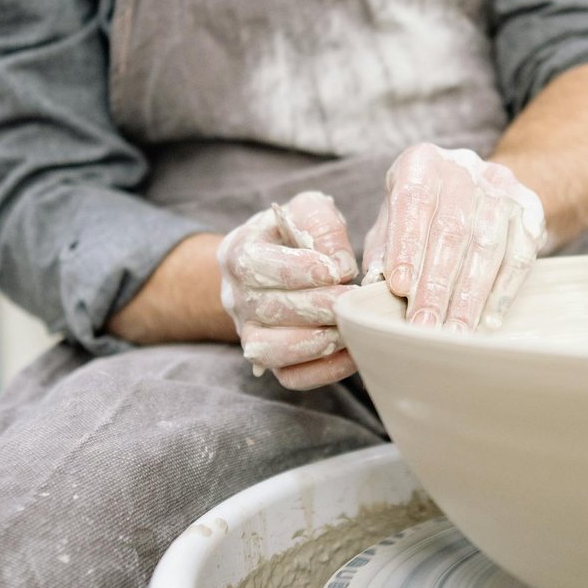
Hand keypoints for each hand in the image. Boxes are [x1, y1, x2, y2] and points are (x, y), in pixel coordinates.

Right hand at [218, 191, 359, 389]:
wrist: (274, 264)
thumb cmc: (295, 233)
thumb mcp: (308, 210)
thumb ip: (322, 225)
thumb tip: (339, 265)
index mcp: (238, 253)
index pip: (257, 266)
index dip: (299, 270)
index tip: (336, 271)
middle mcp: (236, 297)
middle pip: (269, 310)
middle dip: (317, 307)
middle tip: (351, 300)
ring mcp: (248, 333)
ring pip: (270, 350)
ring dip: (315, 342)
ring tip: (348, 327)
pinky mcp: (270, 360)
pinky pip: (290, 377)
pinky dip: (323, 371)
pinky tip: (351, 352)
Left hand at [363, 144, 546, 330]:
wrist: (482, 189)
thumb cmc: (423, 212)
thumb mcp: (393, 219)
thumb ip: (383, 248)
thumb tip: (373, 287)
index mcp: (422, 162)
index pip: (414, 201)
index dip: (407, 245)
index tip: (399, 288)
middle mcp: (463, 168)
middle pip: (452, 230)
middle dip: (437, 285)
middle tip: (424, 326)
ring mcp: (501, 188)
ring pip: (488, 245)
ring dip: (470, 295)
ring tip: (454, 333)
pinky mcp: (530, 211)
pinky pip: (520, 255)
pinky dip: (503, 291)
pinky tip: (487, 320)